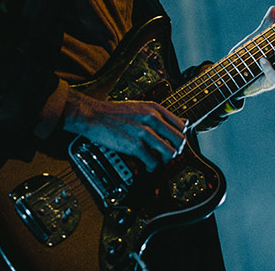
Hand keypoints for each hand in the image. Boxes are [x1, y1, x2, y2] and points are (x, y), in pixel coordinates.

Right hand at [60, 89, 185, 172]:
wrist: (93, 115)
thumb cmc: (113, 112)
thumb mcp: (139, 107)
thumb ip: (159, 115)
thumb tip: (180, 122)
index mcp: (154, 108)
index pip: (181, 125)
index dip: (181, 138)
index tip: (176, 144)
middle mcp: (151, 118)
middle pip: (179, 140)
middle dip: (177, 151)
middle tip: (169, 155)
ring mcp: (144, 132)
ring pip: (169, 152)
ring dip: (165, 160)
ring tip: (158, 161)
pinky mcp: (134, 145)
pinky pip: (153, 161)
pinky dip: (152, 166)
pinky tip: (147, 165)